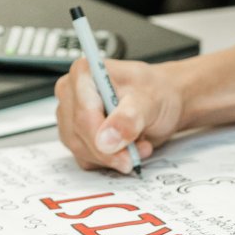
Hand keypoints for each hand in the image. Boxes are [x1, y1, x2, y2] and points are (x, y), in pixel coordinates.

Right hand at [54, 56, 187, 173]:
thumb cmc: (156, 91)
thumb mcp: (150, 100)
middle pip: (78, 135)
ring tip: (139, 145)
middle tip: (139, 151)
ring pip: (81, 150)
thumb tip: (107, 139)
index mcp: (85, 73)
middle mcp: (72, 93)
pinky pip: (86, 159)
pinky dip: (109, 161)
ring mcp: (71, 115)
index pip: (83, 114)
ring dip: (112, 156)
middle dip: (111, 151)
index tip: (124, 155)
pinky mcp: (76, 136)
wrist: (164, 101)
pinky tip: (128, 148)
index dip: (101, 138)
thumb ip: (129, 117)